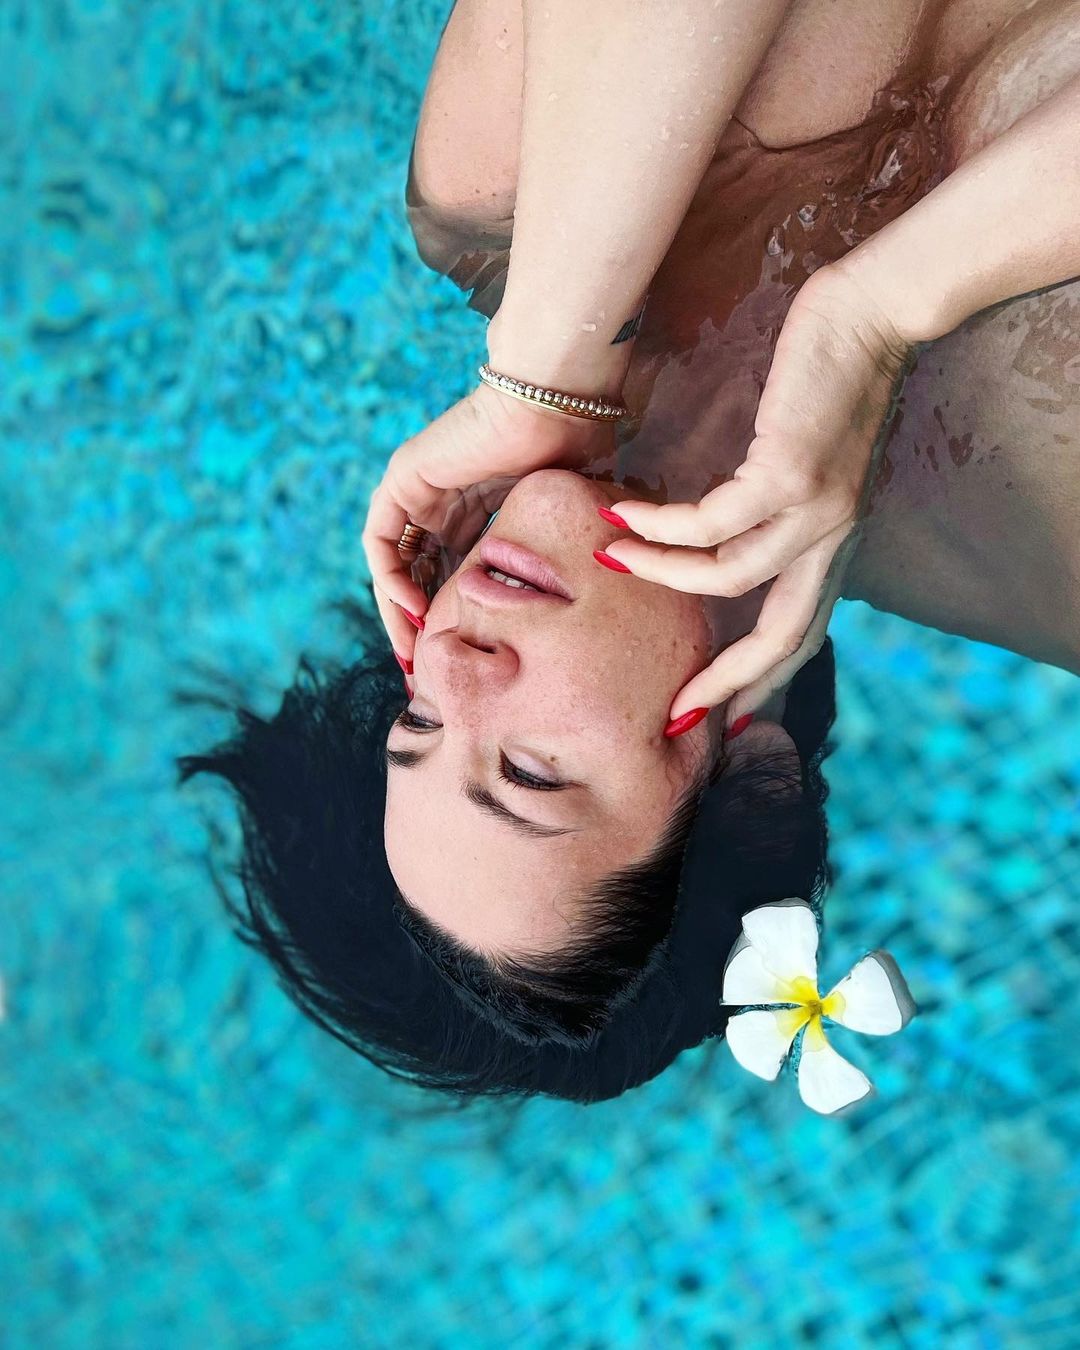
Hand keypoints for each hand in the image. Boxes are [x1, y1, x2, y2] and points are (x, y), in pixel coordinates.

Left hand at [363, 379, 613, 663]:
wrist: (554, 408)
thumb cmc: (572, 454)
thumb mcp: (556, 523)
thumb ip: (547, 558)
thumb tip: (570, 610)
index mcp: (475, 508)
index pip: (450, 572)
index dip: (452, 616)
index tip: (460, 658)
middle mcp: (442, 501)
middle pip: (417, 574)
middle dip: (419, 624)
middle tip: (425, 670)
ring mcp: (419, 489)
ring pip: (393, 563)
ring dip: (397, 610)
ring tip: (413, 652)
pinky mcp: (402, 480)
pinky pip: (381, 541)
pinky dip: (390, 578)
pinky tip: (413, 610)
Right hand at [598, 263, 912, 725]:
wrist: (871, 313)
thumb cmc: (830, 379)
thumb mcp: (805, 461)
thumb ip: (772, 506)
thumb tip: (711, 534)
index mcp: (837, 542)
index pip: (803, 634)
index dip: (761, 683)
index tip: (718, 715)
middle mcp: (834, 538)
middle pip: (784, 638)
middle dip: (727, 681)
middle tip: (676, 709)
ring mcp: (816, 510)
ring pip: (729, 578)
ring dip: (662, 575)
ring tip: (612, 557)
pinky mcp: (789, 474)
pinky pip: (709, 523)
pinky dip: (660, 525)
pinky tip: (626, 510)